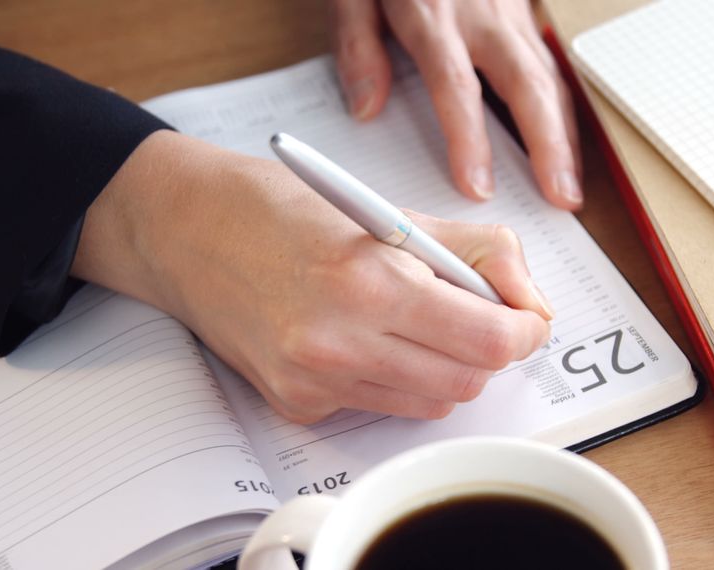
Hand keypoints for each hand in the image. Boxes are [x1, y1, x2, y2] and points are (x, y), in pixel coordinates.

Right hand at [72, 131, 553, 422]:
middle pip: (466, 382)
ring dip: (442, 366)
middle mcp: (338, 343)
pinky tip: (361, 336)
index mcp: (369, 281)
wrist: (185, 230)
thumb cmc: (280, 209)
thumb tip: (528, 301)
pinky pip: (378, 406)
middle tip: (475, 314)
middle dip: (487, 350)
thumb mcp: (390, 210)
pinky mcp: (295, 404)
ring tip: (414, 319)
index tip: (523, 316)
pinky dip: (392, 377)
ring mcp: (313, 381)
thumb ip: (477, 251)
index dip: (523, 330)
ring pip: (428, 401)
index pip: (488, 341)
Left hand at [331, 0, 582, 209]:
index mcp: (432, 13)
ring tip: (570, 190)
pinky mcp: (524, 15)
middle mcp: (482, 15)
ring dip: (564, 137)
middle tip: (559, 198)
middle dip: (546, 145)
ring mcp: (510, 14)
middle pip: (524, 84)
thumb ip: (356, 47)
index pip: (455, 84)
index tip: (478, 186)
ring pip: (548, 78)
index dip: (469, 139)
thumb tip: (366, 109)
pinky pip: (550, 67)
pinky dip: (563, 112)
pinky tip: (567, 148)